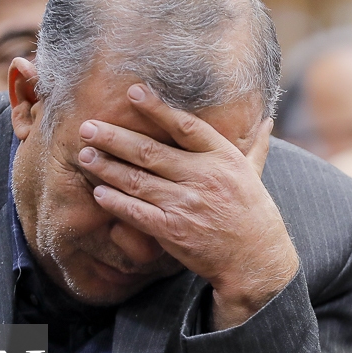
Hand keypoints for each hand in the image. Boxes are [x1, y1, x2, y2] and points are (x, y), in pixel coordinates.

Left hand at [78, 85, 299, 329]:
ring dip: (107, 167)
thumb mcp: (255, 175)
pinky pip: (137, 213)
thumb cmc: (253, 214)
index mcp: (223, 158)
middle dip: (114, 138)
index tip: (133, 92)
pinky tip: (98, 192)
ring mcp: (187, 205)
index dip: (158, 109)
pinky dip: (116, 203)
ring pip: (138, 181)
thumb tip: (267, 120)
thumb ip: (255, 146)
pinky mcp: (174, 231)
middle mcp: (204, 178)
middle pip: (151, 152)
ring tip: (84, 154)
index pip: (185, 126)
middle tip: (87, 126)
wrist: (255, 260)